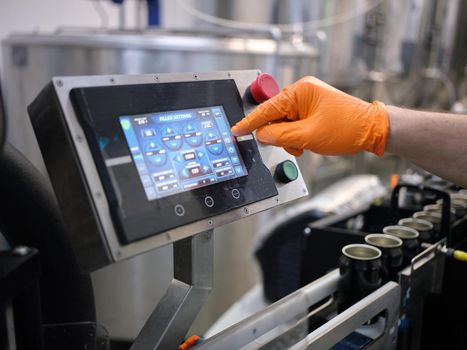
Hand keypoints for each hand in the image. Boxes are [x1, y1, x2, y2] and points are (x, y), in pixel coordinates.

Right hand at [231, 76, 388, 156]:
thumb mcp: (309, 136)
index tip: (236, 130)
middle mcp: (301, 92)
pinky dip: (296, 136)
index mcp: (300, 92)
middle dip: (279, 134)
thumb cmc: (347, 127)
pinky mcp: (311, 109)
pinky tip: (308, 142)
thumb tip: (261, 135)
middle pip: (274, 116)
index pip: (267, 109)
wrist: (372, 130)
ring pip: (283, 123)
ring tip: (305, 144)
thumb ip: (280, 136)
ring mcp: (307, 100)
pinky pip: (293, 124)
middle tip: (294, 144)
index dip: (250, 122)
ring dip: (289, 138)